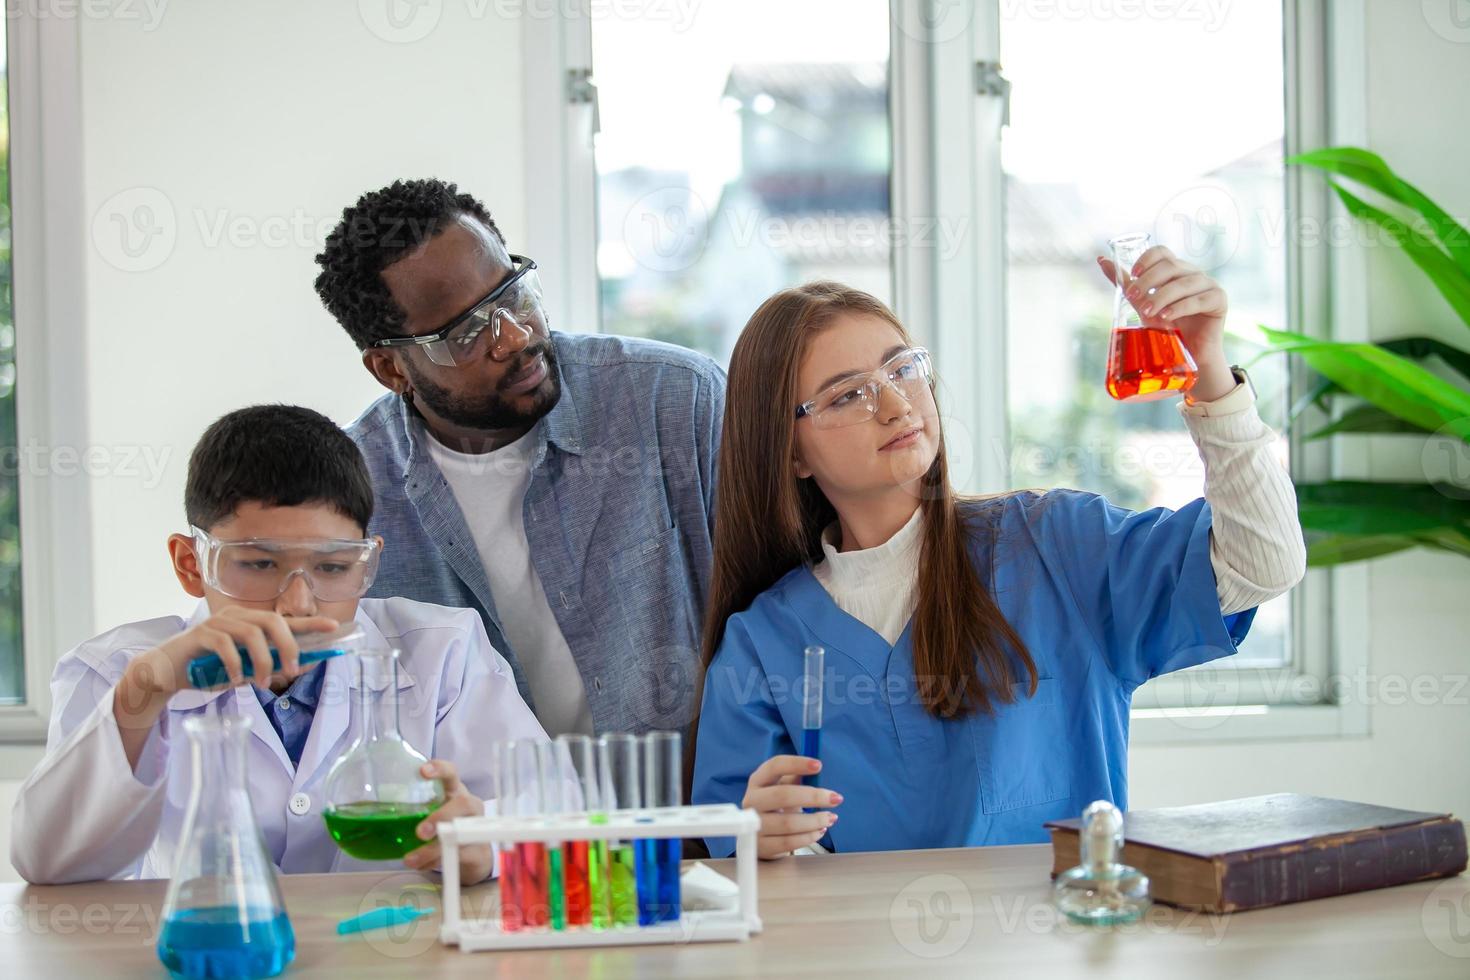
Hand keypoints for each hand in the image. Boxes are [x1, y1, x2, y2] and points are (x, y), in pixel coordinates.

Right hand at [122, 607, 338, 699]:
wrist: (166, 674)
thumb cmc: (207, 670)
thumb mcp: (243, 671)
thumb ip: (268, 667)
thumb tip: (300, 667)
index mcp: (249, 622)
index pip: (285, 620)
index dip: (310, 623)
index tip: (334, 627)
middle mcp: (236, 616)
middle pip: (272, 620)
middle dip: (288, 645)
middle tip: (292, 670)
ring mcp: (216, 623)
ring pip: (251, 633)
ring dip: (262, 660)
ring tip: (262, 683)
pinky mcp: (199, 634)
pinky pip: (224, 645)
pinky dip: (235, 664)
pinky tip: (236, 679)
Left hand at [404, 760, 492, 884]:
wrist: (471, 854)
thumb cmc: (445, 826)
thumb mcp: (431, 813)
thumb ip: (410, 811)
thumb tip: (366, 814)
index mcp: (454, 792)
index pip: (451, 773)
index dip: (440, 769)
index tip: (422, 772)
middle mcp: (469, 807)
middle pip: (464, 804)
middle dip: (441, 817)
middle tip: (421, 832)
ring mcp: (477, 829)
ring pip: (462, 834)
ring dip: (435, 848)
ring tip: (412, 859)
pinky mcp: (479, 852)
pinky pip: (460, 855)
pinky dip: (438, 862)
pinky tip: (422, 865)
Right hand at [742, 755, 840, 859]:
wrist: (759, 837)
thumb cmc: (775, 807)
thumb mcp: (781, 788)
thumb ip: (795, 777)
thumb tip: (816, 768)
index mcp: (758, 781)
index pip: (775, 766)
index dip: (796, 764)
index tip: (819, 765)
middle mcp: (752, 801)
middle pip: (783, 795)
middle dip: (814, 796)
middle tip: (836, 798)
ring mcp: (755, 825)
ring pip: (789, 823)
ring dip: (815, 820)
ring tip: (830, 818)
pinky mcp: (761, 846)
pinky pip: (789, 842)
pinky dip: (809, 837)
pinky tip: (820, 831)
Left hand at [1097, 246, 1235, 400]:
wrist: (1189, 354)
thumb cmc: (1166, 327)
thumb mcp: (1142, 303)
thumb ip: (1126, 283)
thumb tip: (1102, 260)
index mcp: (1176, 270)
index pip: (1162, 252)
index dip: (1147, 259)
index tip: (1133, 274)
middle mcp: (1193, 273)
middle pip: (1170, 266)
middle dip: (1148, 281)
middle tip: (1133, 298)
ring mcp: (1209, 284)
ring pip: (1183, 283)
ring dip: (1161, 297)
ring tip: (1146, 313)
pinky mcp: (1219, 300)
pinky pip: (1199, 300)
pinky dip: (1179, 308)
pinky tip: (1166, 317)